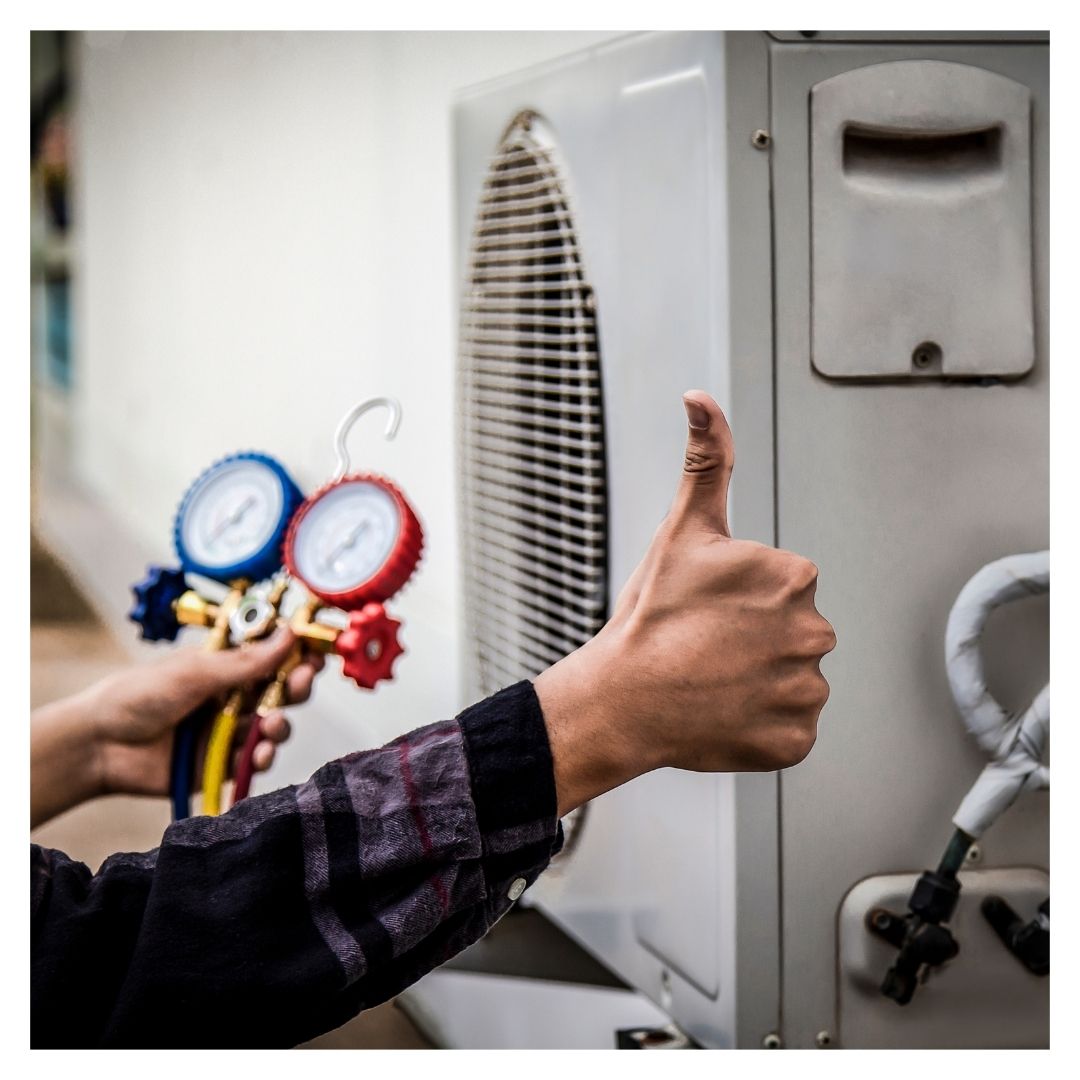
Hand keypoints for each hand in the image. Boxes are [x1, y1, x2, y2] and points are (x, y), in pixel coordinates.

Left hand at [90, 628, 323, 797]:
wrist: (100, 745)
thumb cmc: (137, 695)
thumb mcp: (194, 671)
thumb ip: (245, 662)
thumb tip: (289, 635)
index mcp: (225, 665)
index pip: (272, 656)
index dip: (296, 653)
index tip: (315, 651)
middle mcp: (232, 696)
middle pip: (281, 690)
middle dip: (297, 686)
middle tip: (302, 681)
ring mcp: (228, 730)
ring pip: (273, 725)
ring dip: (280, 724)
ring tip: (272, 725)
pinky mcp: (221, 763)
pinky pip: (253, 760)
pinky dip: (262, 757)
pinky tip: (259, 754)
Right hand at [534, 391, 835, 816]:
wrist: (619, 700)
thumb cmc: (649, 616)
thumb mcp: (681, 528)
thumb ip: (707, 459)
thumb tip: (700, 398)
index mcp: (795, 577)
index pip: (783, 587)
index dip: (740, 599)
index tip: (706, 611)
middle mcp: (815, 633)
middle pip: (792, 633)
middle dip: (755, 640)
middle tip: (705, 648)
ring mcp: (806, 692)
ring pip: (792, 679)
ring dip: (758, 682)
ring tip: (710, 681)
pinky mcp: (797, 740)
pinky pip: (789, 728)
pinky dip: (760, 724)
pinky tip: (722, 712)